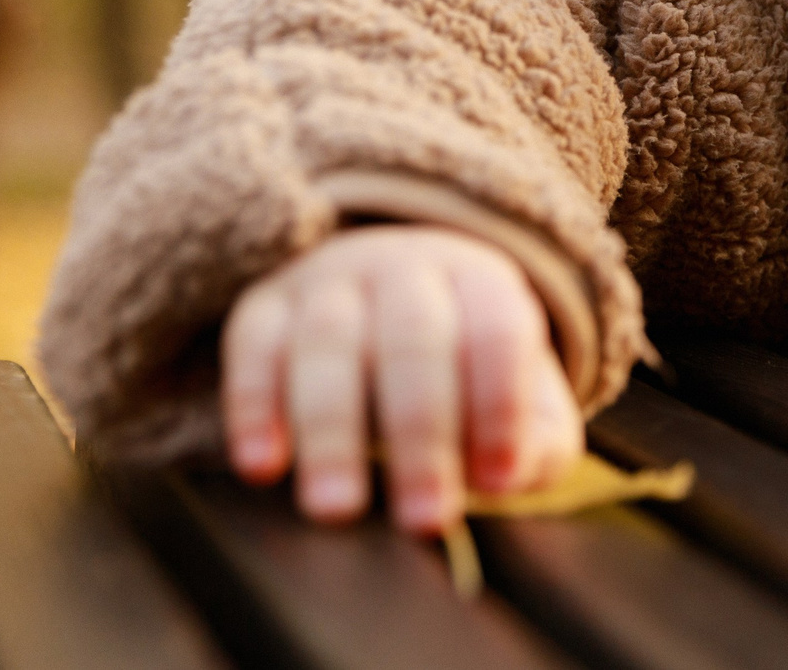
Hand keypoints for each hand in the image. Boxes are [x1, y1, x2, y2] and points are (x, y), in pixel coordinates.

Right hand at [220, 224, 583, 532]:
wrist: (387, 297)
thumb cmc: (466, 377)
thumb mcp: (522, 403)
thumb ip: (534, 444)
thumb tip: (504, 477)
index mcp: (482, 282)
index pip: (499, 330)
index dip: (501, 405)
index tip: (498, 482)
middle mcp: (405, 268)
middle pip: (415, 337)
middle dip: (421, 432)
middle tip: (424, 519)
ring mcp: (329, 280)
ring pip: (329, 341)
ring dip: (332, 430)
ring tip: (337, 509)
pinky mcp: (265, 305)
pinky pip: (253, 344)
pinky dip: (253, 405)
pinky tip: (263, 466)